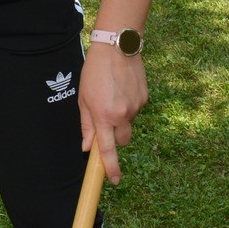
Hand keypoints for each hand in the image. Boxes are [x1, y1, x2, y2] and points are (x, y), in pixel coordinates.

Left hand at [77, 44, 145, 184]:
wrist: (117, 48)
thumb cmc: (95, 71)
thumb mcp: (84, 98)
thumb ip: (86, 124)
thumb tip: (87, 147)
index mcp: (104, 116)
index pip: (107, 150)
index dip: (111, 168)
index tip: (114, 180)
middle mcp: (122, 115)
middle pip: (122, 141)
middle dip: (115, 137)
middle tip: (106, 119)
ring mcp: (136, 107)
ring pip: (129, 124)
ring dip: (121, 118)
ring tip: (113, 96)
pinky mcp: (145, 99)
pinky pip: (136, 110)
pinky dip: (129, 106)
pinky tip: (123, 89)